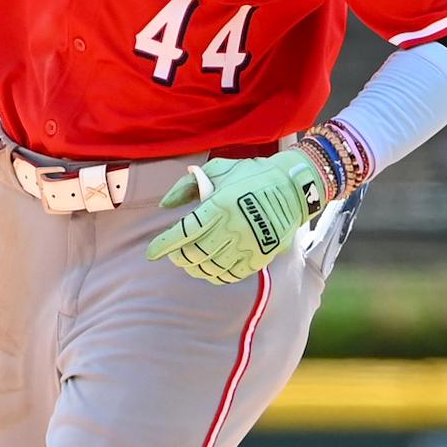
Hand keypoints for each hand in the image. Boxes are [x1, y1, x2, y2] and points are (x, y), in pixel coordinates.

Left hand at [143, 146, 327, 285]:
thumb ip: (188, 185)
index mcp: (221, 205)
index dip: (164, 245)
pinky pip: (231, 275)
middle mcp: (234, 227)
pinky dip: (215, 275)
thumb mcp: (219, 170)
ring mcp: (249, 244)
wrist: (294, 188)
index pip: (185, 232)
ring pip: (211, 268)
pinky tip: (211, 268)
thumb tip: (165, 204)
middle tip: (175, 255)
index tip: (152, 253)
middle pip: (195, 253)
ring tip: (191, 262)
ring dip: (196, 268)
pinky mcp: (261, 256)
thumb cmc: (251, 176)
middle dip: (179, 258)